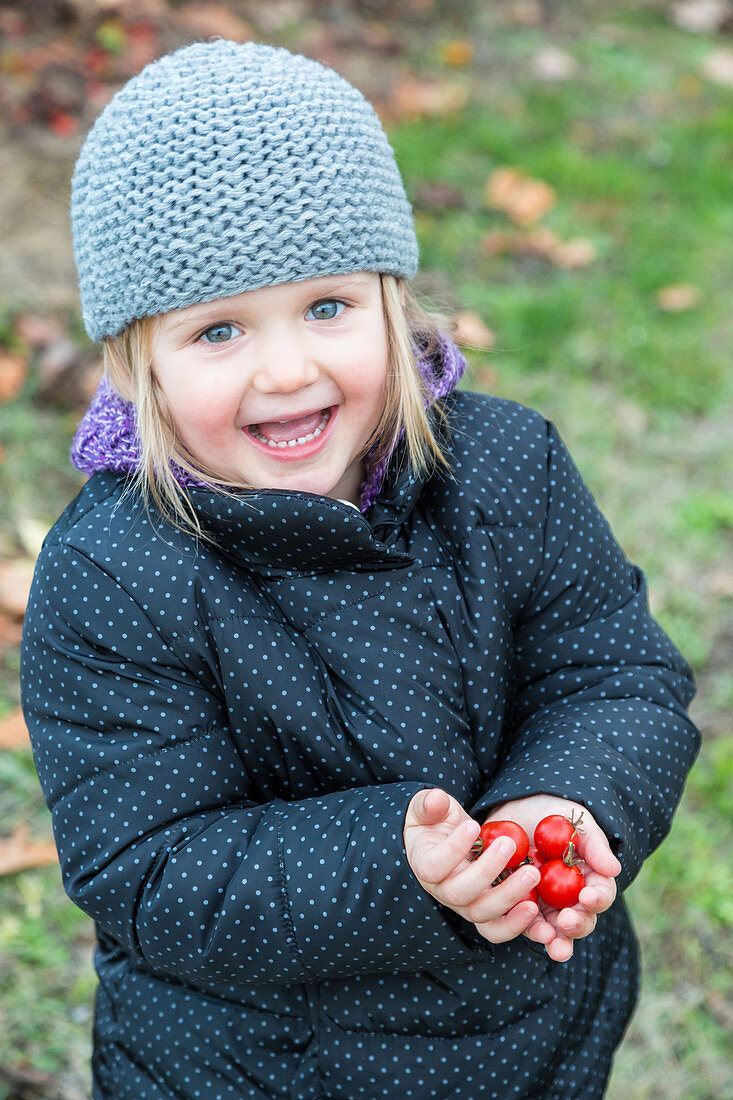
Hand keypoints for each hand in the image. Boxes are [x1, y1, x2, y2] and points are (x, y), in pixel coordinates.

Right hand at [404, 788, 540, 943]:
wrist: (446, 841)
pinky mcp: (485, 912)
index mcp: (424, 865)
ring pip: (481, 913)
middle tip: (509, 845)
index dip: (453, 849)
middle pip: (460, 894)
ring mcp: (464, 905)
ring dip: (508, 896)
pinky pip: (496, 928)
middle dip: (486, 871)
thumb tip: (435, 799)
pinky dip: (514, 923)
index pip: (433, 866)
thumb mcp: (427, 807)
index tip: (473, 825)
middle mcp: (442, 891)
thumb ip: (428, 804)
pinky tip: (533, 906)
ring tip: (532, 873)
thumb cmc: (435, 821)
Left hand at [484, 795, 620, 961]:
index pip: (600, 896)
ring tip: (548, 938)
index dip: (597, 899)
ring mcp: (544, 907)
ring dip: (552, 938)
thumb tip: (614, 869)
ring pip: (552, 931)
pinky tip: (519, 921)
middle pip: (579, 922)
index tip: (588, 896)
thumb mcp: (576, 825)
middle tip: (567, 921)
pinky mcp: (518, 906)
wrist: (518, 810)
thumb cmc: (554, 816)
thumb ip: (593, 846)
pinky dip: (521, 925)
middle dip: (575, 926)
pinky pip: (520, 922)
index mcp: (590, 882)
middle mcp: (570, 901)